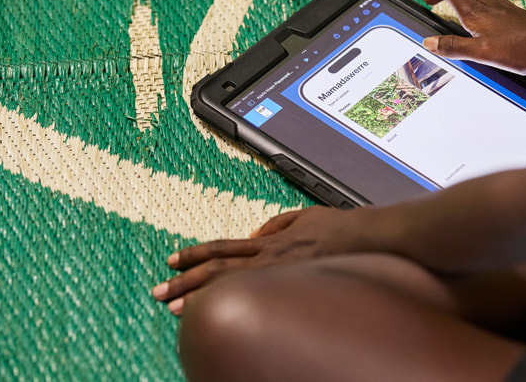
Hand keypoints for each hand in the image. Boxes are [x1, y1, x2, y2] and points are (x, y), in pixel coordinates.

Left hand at [151, 206, 372, 314]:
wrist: (368, 237)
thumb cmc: (340, 228)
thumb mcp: (304, 215)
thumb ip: (277, 224)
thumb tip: (257, 234)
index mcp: (269, 240)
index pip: (223, 247)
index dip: (195, 254)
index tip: (171, 260)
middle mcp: (268, 256)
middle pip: (217, 268)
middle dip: (184, 281)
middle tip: (157, 292)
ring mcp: (278, 274)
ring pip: (229, 284)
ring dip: (198, 296)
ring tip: (173, 307)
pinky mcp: (292, 284)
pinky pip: (254, 295)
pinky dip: (230, 301)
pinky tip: (214, 311)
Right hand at [399, 0, 525, 75]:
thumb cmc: (524, 49)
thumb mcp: (482, 54)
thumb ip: (453, 47)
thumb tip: (429, 41)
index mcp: (474, 9)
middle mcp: (485, 0)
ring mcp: (498, 4)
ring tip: (441, 8)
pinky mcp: (508, 11)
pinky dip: (468, 0)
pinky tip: (471, 17)